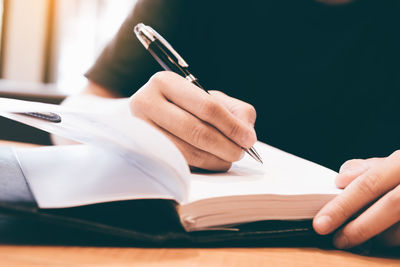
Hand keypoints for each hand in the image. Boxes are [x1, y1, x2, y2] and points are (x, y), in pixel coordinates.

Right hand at [129, 71, 256, 170]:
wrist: (149, 115)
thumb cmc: (184, 106)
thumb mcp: (209, 98)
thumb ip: (235, 111)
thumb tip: (246, 134)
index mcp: (166, 82)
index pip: (207, 107)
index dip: (232, 126)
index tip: (248, 139)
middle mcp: (146, 103)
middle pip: (196, 131)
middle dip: (225, 146)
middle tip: (240, 152)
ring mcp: (141, 129)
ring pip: (187, 152)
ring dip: (214, 159)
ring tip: (227, 158)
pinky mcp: (142, 152)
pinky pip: (178, 164)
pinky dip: (201, 166)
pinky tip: (211, 161)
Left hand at [313, 151, 399, 248]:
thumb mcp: (395, 163)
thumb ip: (369, 169)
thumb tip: (342, 178)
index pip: (370, 183)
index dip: (344, 205)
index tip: (321, 222)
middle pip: (391, 205)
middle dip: (359, 227)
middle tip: (337, 239)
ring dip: (378, 236)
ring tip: (358, 237)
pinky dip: (394, 240)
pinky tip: (382, 238)